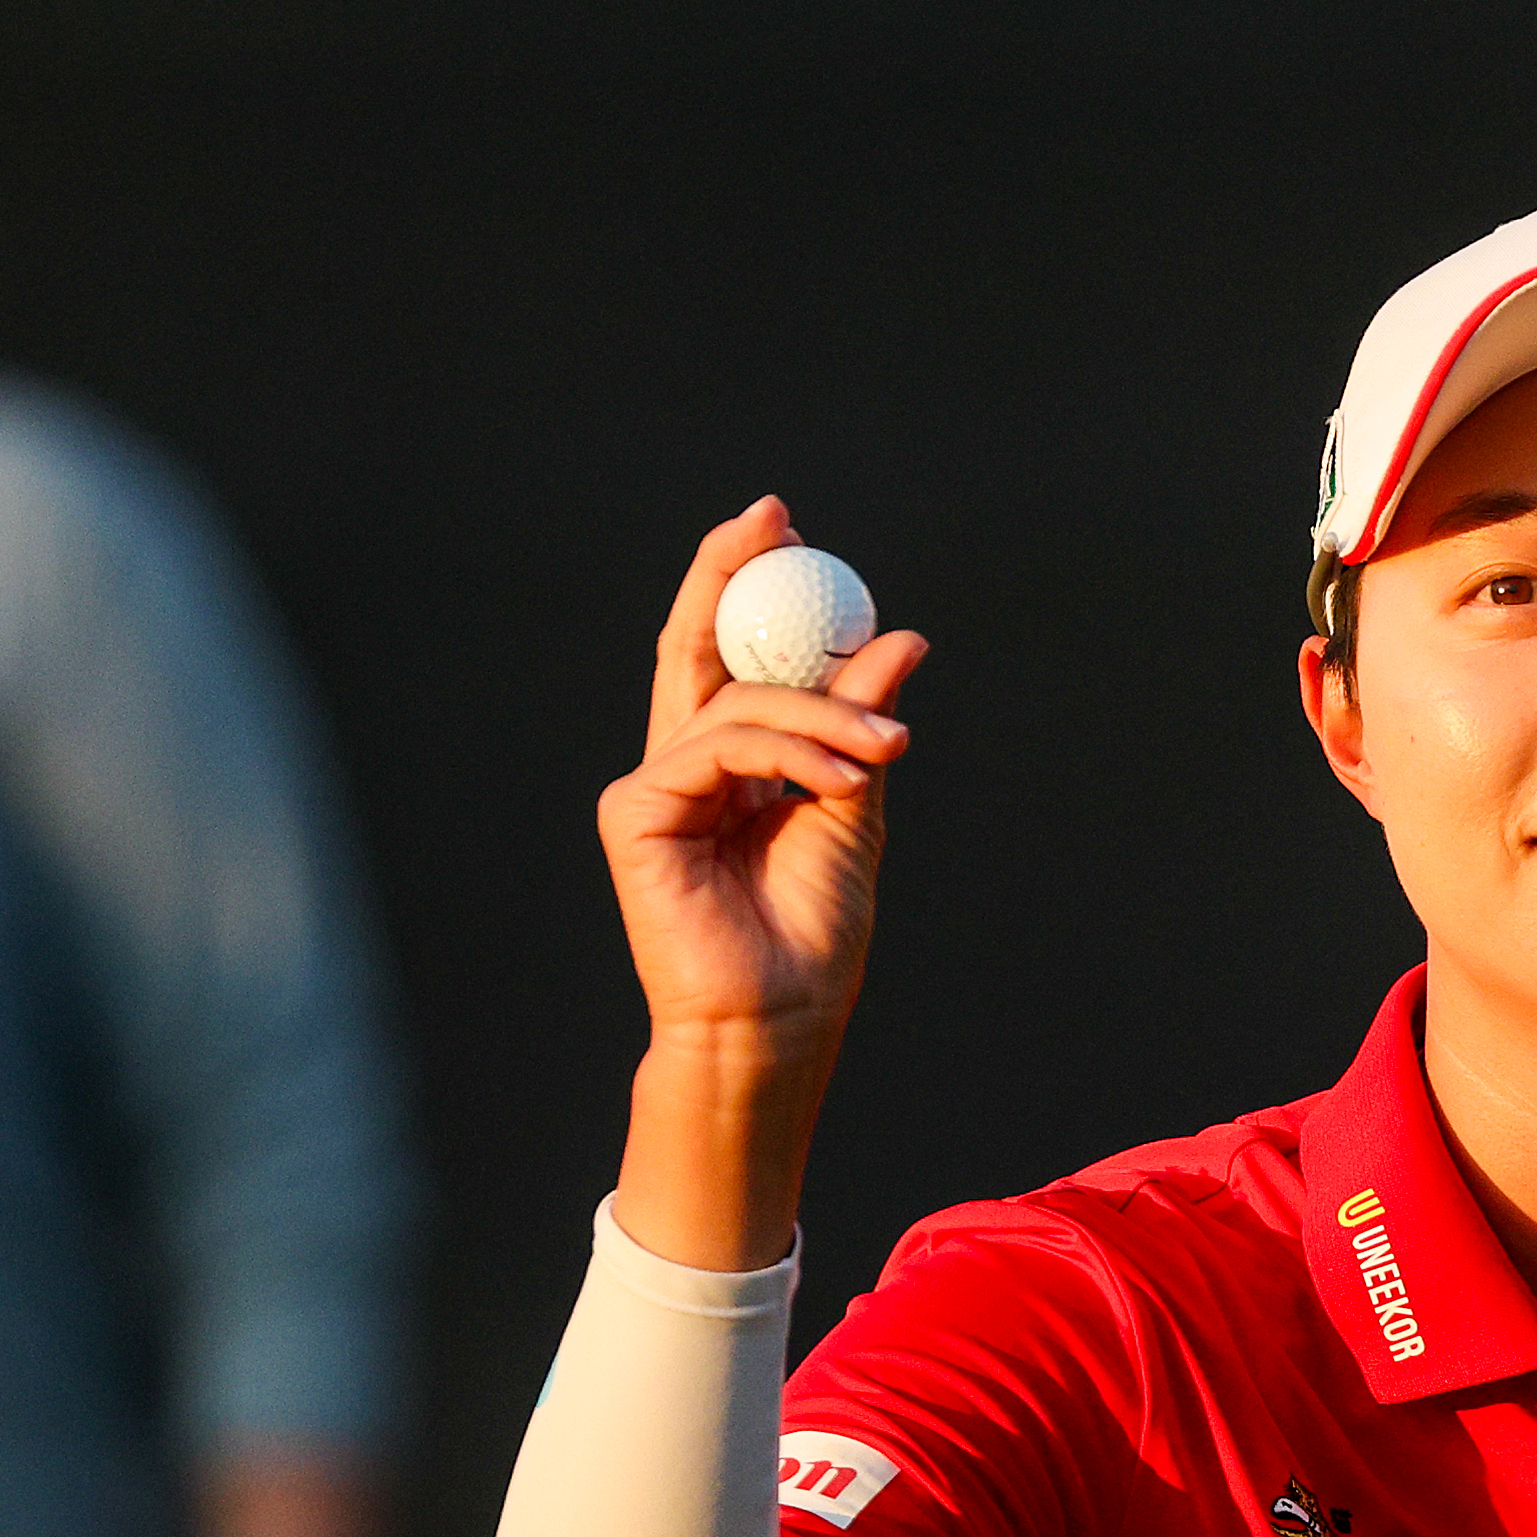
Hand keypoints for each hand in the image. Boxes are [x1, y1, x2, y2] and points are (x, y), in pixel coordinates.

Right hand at [604, 499, 928, 1266]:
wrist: (781, 1019)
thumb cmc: (812, 933)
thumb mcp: (853, 807)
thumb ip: (861, 724)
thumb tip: (901, 638)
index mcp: (729, 766)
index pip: (732, 659)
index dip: (750, 590)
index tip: (789, 529)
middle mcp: (684, 767)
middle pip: (694, 647)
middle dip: (729, 574)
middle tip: (776, 517)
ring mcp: (654, 788)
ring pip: (738, 705)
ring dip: (825, 714)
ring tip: (888, 746)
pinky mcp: (636, 812)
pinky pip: (720, 747)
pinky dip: (792, 752)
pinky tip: (846, 777)